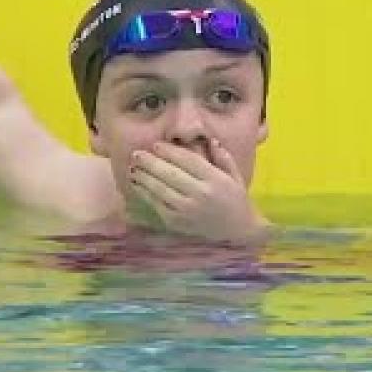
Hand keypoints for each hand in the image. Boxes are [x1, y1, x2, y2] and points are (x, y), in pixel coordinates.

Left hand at [129, 139, 268, 242]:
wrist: (239, 231)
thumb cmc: (237, 199)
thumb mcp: (235, 175)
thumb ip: (223, 157)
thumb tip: (210, 140)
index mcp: (215, 180)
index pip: (188, 161)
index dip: (170, 151)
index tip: (156, 145)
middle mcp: (200, 194)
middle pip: (170, 174)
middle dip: (150, 162)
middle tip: (136, 153)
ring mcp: (187, 210)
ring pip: (160, 189)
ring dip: (143, 177)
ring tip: (132, 167)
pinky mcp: (178, 222)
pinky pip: (157, 205)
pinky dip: (145, 194)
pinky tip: (136, 184)